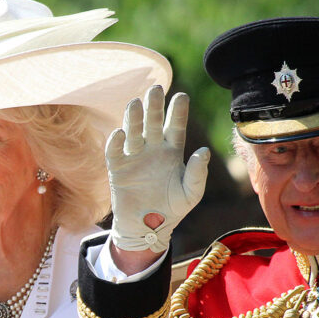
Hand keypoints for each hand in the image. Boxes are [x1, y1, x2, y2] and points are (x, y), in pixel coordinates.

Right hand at [106, 85, 209, 252]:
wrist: (147, 228)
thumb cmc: (172, 209)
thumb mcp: (190, 194)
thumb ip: (197, 174)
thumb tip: (203, 152)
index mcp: (172, 151)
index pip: (175, 126)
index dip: (177, 112)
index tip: (182, 97)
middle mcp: (152, 148)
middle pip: (153, 122)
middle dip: (154, 106)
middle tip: (155, 89)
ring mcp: (134, 156)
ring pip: (133, 131)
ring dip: (134, 118)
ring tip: (136, 103)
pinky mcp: (117, 167)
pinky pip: (115, 150)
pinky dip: (116, 142)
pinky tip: (120, 133)